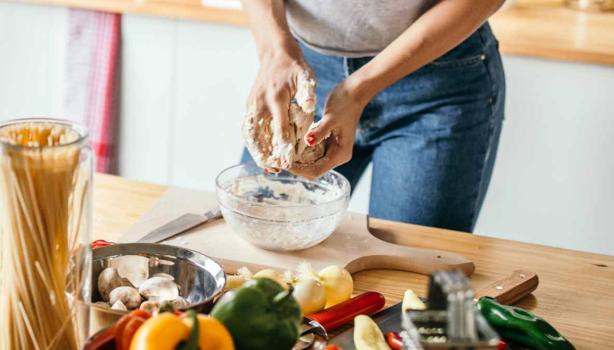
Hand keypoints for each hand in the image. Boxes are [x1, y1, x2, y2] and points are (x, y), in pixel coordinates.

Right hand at [244, 47, 311, 171]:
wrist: (275, 52)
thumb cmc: (295, 67)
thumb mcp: (306, 77)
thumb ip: (307, 93)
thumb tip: (309, 107)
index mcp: (276, 98)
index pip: (279, 128)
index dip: (283, 147)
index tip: (287, 163)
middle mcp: (261, 103)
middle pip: (259, 135)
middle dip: (265, 154)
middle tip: (273, 170)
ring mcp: (252, 104)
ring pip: (250, 133)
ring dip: (256, 151)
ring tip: (266, 165)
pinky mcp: (249, 104)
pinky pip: (248, 127)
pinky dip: (252, 141)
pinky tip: (259, 153)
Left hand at [289, 79, 368, 178]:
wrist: (353, 93)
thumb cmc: (344, 104)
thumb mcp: (331, 118)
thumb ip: (320, 131)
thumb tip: (308, 141)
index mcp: (340, 154)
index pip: (317, 170)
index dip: (300, 170)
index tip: (285, 164)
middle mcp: (337, 156)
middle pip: (314, 170)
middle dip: (297, 167)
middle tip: (280, 160)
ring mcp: (332, 150)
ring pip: (312, 162)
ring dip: (298, 160)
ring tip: (283, 154)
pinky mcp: (327, 143)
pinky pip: (312, 152)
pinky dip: (301, 151)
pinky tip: (290, 145)